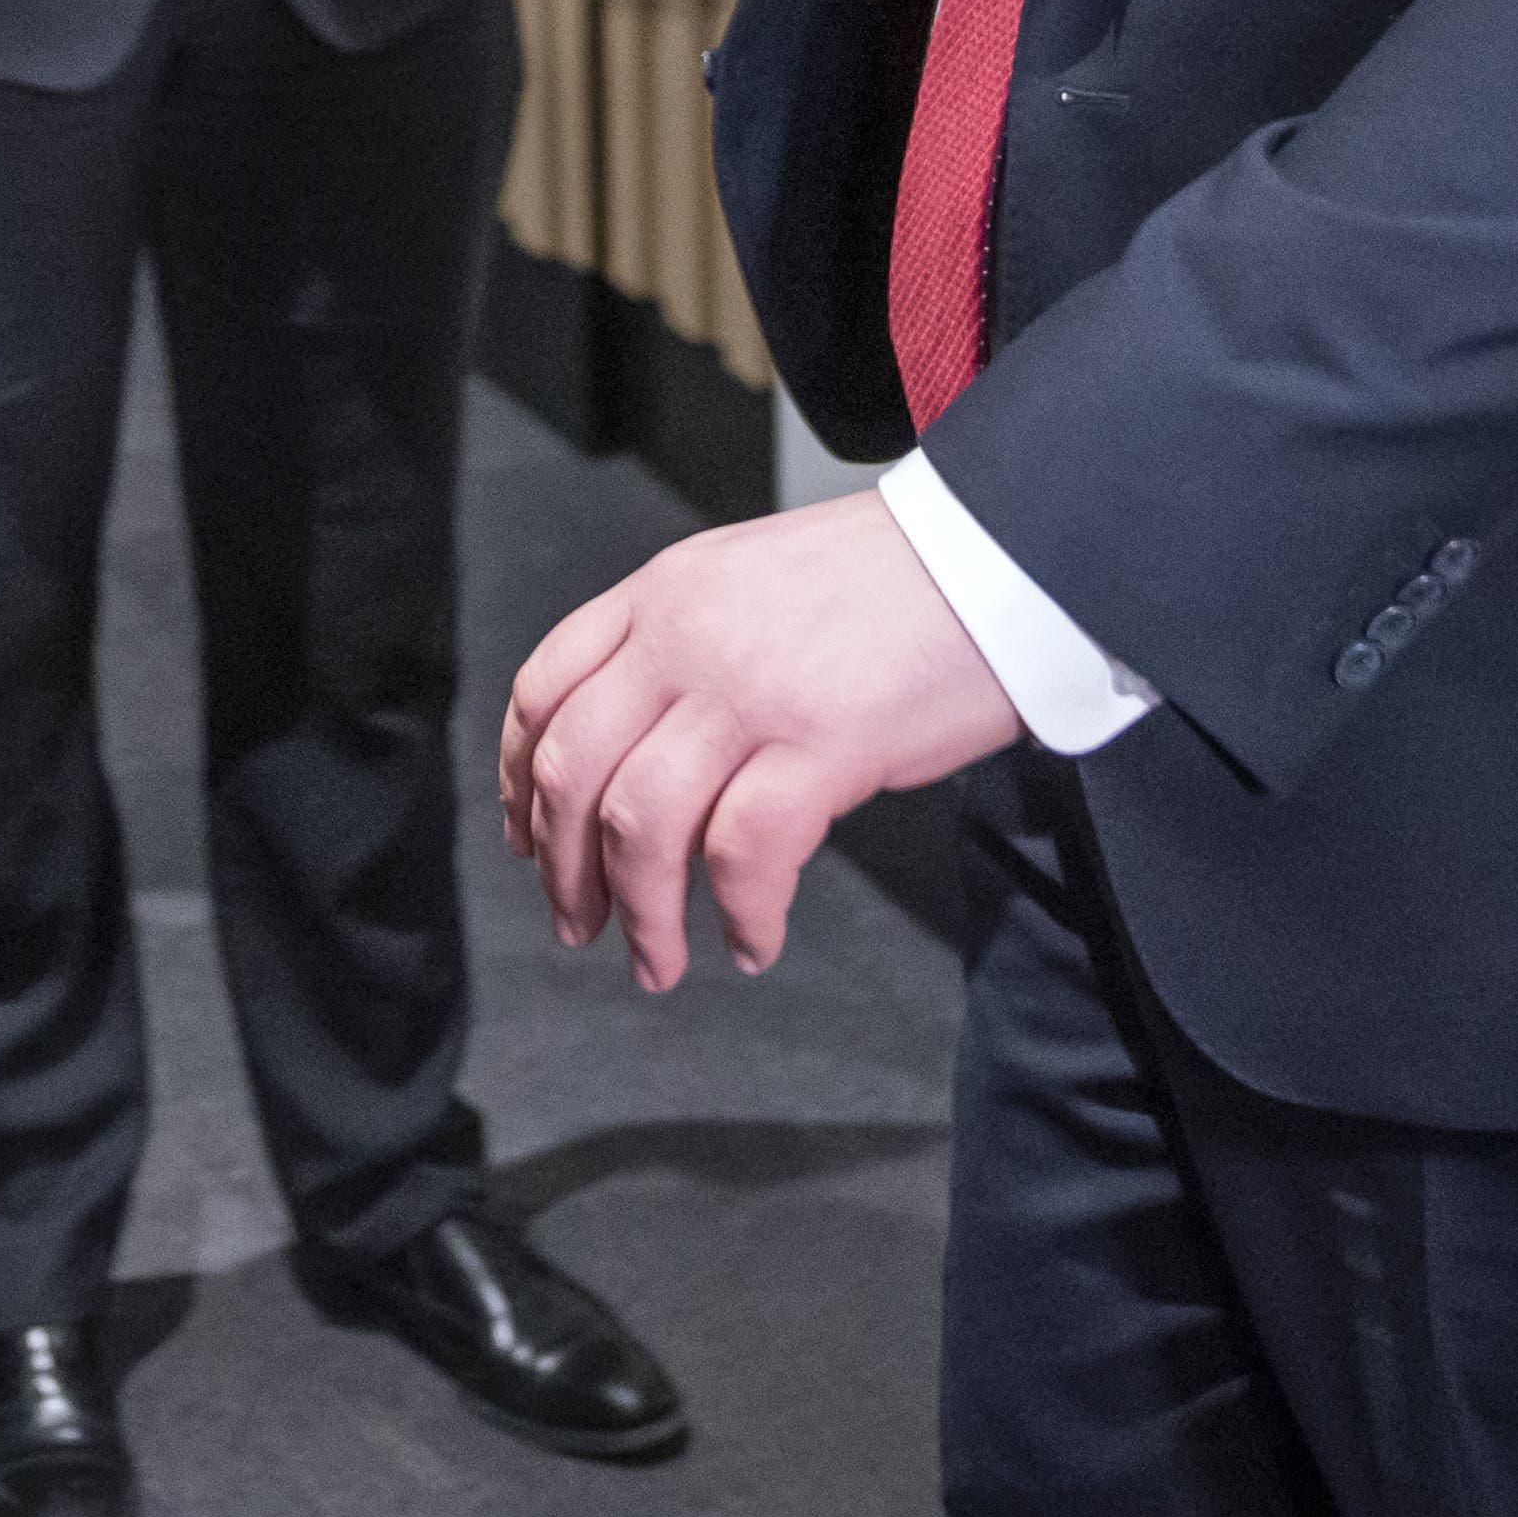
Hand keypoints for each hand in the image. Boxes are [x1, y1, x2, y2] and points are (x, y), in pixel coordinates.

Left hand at [499, 490, 1023, 988]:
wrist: (997, 554)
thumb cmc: (894, 581)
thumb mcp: (754, 581)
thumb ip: (689, 647)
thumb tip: (652, 754)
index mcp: (664, 593)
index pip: (545, 689)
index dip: (520, 780)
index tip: (527, 840)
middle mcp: (687, 636)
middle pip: (574, 768)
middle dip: (563, 868)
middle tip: (579, 925)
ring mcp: (751, 689)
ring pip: (640, 824)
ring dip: (641, 914)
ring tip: (659, 962)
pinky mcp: (823, 742)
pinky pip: (744, 854)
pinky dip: (740, 914)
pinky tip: (752, 942)